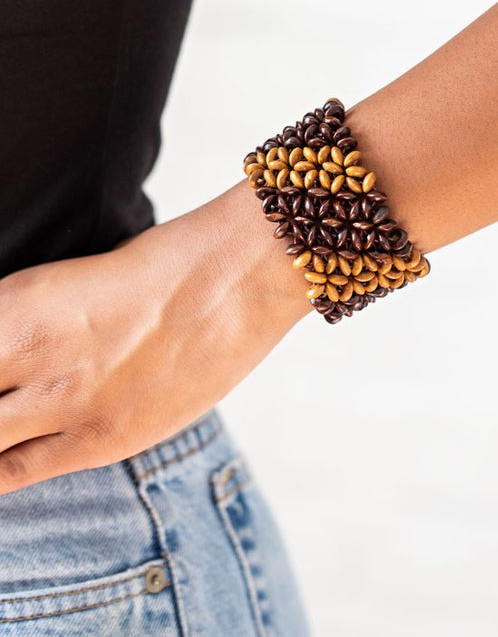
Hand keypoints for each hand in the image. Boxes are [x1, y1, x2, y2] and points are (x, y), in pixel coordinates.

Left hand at [0, 180, 308, 493]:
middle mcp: (24, 351)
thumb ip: (17, 324)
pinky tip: (0, 456)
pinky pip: (13, 474)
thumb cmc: (159, 267)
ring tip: (8, 415)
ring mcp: (61, 401)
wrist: (232, 280)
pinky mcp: (99, 440)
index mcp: (12, 303)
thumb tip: (2, 357)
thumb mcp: (63, 284)